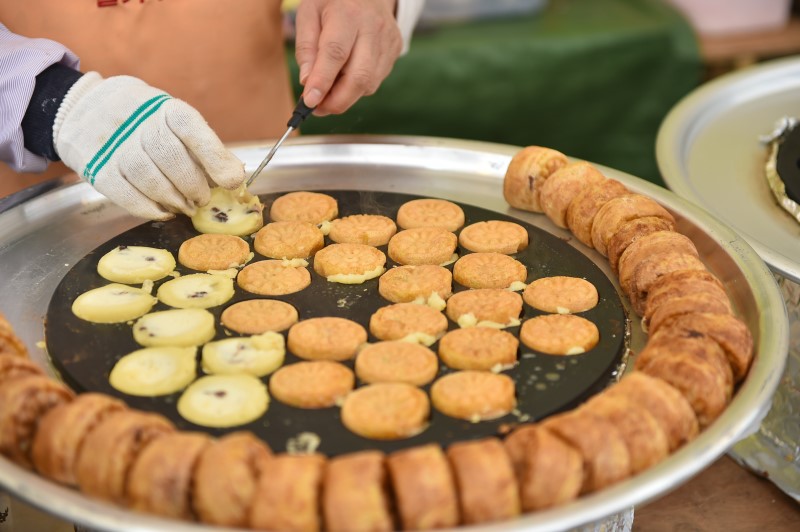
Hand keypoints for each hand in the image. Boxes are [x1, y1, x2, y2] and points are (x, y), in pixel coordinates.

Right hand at [53, 73, 244, 219]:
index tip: (232, 181)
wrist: (86, 109)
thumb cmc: (147, 122)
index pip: (191, 128)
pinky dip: (148, 208)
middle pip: (171, 158)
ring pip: (148, 178)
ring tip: (185, 206)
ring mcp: (114, 145)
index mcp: (165, 108)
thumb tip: (234, 177)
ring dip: (173, 199)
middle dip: (193, 186)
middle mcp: (138, 123)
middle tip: (202, 200)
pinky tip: (163, 211)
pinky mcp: (97, 167)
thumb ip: (204, 147)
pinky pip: (125, 194)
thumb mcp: (175, 121)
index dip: (214, 157)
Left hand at [295, 0, 401, 115]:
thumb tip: (307, 82)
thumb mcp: (309, 14)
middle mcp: (373, 27)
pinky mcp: (395, 50)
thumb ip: (306, 47)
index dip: (322, 81)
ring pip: (369, 83)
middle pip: (359, 76)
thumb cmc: (333, 3)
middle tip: (318, 109)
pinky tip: (346, 78)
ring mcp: (388, 40)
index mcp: (347, 14)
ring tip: (328, 93)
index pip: (335, 53)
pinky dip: (357, 88)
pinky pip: (375, 81)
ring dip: (346, 97)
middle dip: (337, 100)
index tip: (310, 101)